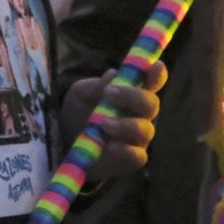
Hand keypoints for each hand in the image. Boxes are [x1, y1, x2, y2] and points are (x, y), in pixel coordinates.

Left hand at [62, 64, 166, 180]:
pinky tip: (111, 146)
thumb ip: (95, 85)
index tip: (155, 65)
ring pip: (146, 129)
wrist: (65, 142)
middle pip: (151, 103)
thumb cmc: (79, 112)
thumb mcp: (80, 94)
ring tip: (104, 124)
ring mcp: (138, 137)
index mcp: (133, 93)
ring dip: (126, 124)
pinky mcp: (132, 158)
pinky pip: (138, 155)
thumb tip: (112, 75)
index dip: (157, 74)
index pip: (153, 81)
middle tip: (108, 93)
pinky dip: (126, 150)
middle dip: (133, 96)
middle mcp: (140, 114)